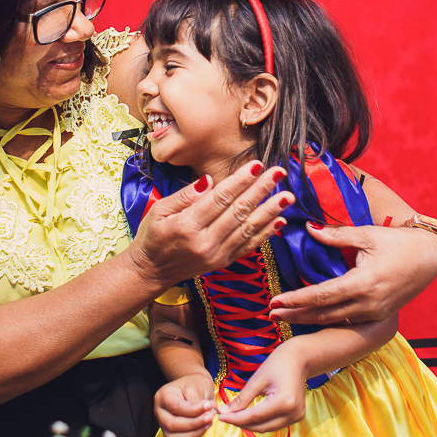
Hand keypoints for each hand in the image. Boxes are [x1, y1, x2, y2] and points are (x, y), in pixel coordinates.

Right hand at [130, 163, 290, 288]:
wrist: (150, 272)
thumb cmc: (152, 236)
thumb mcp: (159, 211)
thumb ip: (185, 196)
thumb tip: (209, 181)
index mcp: (187, 225)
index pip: (220, 198)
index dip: (240, 181)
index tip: (257, 165)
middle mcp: (205, 242)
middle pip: (239, 212)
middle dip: (261, 190)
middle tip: (279, 172)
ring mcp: (216, 255)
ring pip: (248, 229)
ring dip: (270, 211)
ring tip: (287, 196)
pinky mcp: (222, 263)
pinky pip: (248, 246)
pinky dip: (265, 233)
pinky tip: (279, 220)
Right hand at [155, 373, 215, 436]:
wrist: (194, 387)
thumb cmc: (194, 384)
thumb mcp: (197, 385)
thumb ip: (198, 401)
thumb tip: (206, 414)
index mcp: (163, 395)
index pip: (175, 407)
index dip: (193, 410)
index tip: (209, 406)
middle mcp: (159, 411)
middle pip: (172, 424)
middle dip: (194, 423)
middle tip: (211, 416)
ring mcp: (163, 424)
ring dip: (195, 433)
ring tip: (210, 422)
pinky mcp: (171, 433)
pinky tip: (205, 427)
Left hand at [216, 342, 306, 432]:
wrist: (300, 358)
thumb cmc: (278, 363)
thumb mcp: (257, 379)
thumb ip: (242, 398)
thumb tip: (224, 412)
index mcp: (284, 402)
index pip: (254, 417)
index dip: (235, 419)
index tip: (219, 417)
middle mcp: (293, 413)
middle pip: (261, 426)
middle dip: (241, 423)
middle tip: (224, 417)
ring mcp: (296, 417)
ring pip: (267, 428)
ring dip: (250, 424)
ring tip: (234, 416)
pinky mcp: (296, 417)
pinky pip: (274, 424)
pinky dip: (260, 422)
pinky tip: (249, 415)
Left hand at [269, 225, 436, 324]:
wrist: (430, 257)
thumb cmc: (399, 242)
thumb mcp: (367, 235)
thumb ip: (335, 235)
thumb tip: (309, 229)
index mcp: (363, 283)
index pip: (321, 295)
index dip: (296, 299)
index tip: (275, 301)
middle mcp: (368, 303)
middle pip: (323, 314)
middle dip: (295, 314)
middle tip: (271, 314)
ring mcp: (375, 313)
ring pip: (335, 320)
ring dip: (309, 319)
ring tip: (286, 316)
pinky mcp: (380, 316)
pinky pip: (348, 320)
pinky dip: (328, 320)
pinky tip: (312, 317)